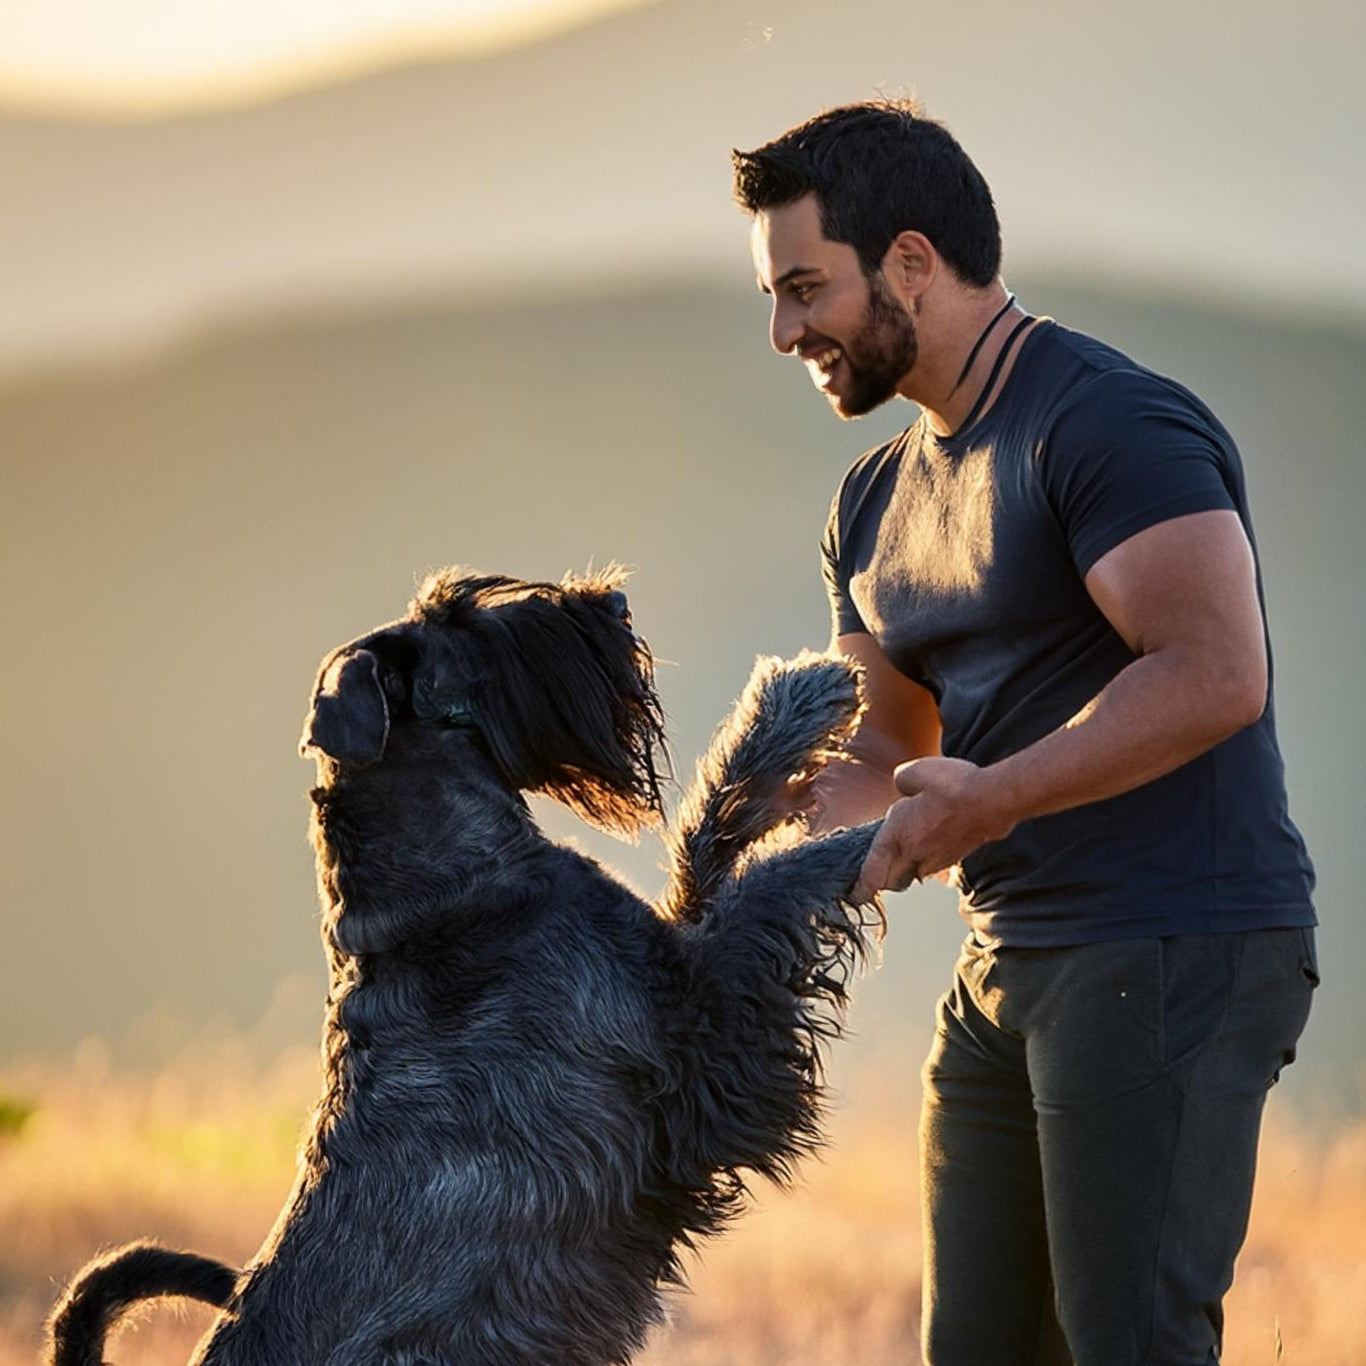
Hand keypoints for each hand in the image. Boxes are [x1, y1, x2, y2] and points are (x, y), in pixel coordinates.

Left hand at [852, 757, 1015, 900]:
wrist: (994, 800)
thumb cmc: (954, 787)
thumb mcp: (916, 772)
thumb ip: (901, 782)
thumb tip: (902, 788)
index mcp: (896, 835)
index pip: (872, 870)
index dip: (862, 886)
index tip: (856, 894)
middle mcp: (914, 853)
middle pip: (891, 880)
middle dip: (881, 880)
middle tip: (874, 876)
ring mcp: (937, 860)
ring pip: (913, 874)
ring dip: (905, 870)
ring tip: (903, 855)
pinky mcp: (955, 858)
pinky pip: (932, 866)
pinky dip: (925, 861)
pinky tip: (930, 842)